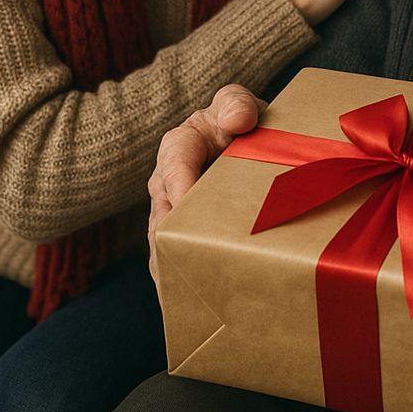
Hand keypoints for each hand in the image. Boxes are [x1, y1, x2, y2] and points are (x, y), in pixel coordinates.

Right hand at [147, 84, 265, 283]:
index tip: (190, 212)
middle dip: (173, 244)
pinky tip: (195, 308)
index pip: (175, 165)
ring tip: (189, 299)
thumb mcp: (237, 103)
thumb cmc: (239, 120)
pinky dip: (185, 282)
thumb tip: (238, 119)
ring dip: (177, 270)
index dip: (182, 187)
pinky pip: (177, 260)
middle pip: (164, 217)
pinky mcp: (185, 235)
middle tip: (189, 271)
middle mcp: (169, 182)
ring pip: (166, 246)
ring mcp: (175, 212)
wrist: (248, 142)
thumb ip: (236, 103)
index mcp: (180, 145)